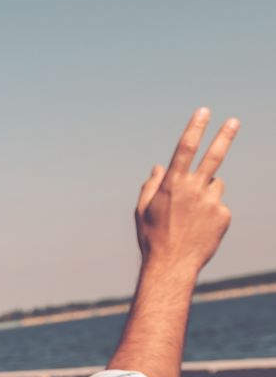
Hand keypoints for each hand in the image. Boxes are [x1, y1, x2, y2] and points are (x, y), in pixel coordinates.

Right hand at [136, 108, 237, 271]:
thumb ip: (151, 185)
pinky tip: (199, 229)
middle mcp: (194, 189)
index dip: (195, 128)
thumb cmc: (152, 237)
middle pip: (214, 157)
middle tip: (234, 121)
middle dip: (224, 136)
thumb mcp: (143, 210)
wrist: (172, 265)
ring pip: (214, 186)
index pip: (185, 149)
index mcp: (172, 185)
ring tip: (191, 217)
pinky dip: (211, 213)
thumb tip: (159, 166)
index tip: (204, 111)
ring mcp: (211, 202)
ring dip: (206, 193)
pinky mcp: (224, 215)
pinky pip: (219, 206)